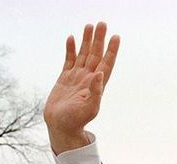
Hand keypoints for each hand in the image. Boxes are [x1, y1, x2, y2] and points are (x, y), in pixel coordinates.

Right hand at [44, 22, 119, 153]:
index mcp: (97, 85)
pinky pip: (69, 60)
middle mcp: (89, 79)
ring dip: (87, 41)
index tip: (116, 37)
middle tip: (102, 23)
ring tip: (89, 26)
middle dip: (99, 40)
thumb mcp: (89, 108)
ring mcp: (77, 77)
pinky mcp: (64, 79)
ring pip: (83, 55)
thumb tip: (100, 74)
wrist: (60, 126)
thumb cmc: (76, 121)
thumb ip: (96, 92)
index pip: (106, 63)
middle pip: (96, 55)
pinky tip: (72, 38)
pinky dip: (71, 49)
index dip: (111, 50)